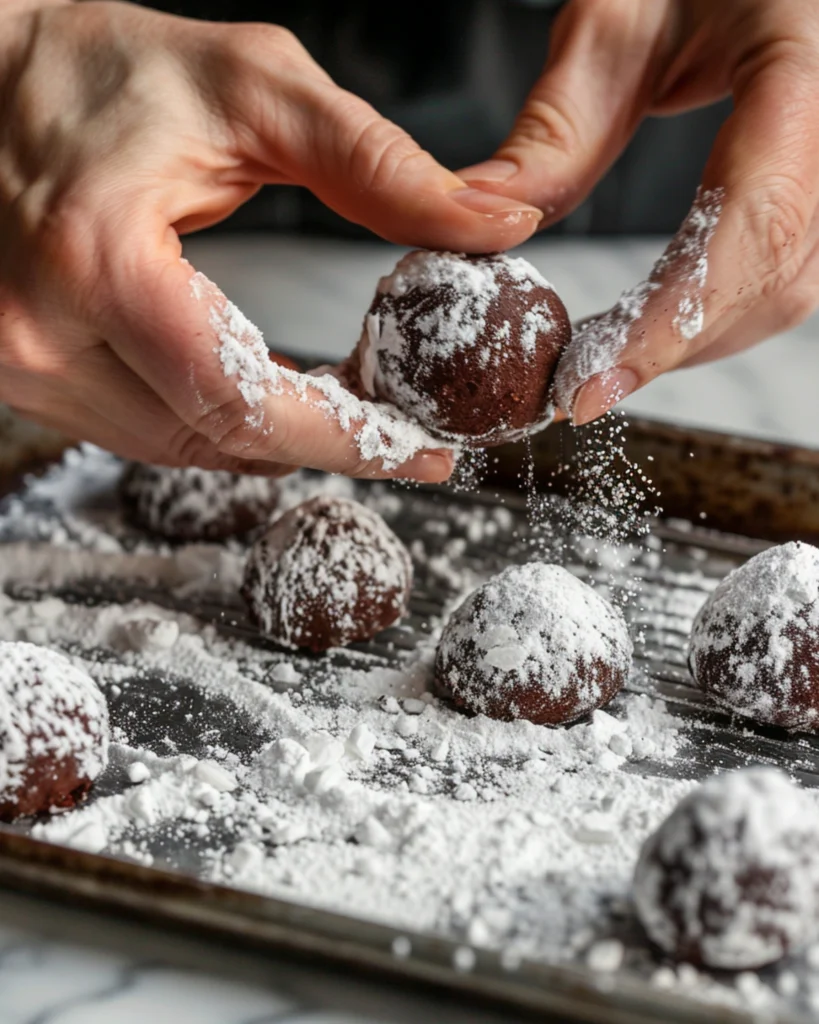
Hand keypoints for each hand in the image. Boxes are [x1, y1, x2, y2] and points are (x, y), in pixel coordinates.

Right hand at [0, 1, 543, 479]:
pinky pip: (145, 430)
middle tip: (400, 430)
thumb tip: (489, 223)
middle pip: (218, 443)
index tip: (423, 452)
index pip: (245, 400)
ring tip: (344, 408)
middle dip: (321, 442)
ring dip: (271, 436)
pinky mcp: (23, 377)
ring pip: (182, 449)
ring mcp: (22, 369)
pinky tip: (264, 394)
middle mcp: (41, 337)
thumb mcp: (247, 89)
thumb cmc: (92, 71)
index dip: (347, 438)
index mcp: (95, 261)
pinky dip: (216, 421)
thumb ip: (375, 165)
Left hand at [459, 0, 818, 423]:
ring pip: (791, 288)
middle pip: (778, 273)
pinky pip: (790, 271)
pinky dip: (715, 313)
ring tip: (606, 360)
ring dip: (693, 340)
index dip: (671, 320)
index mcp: (803, 60)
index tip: (589, 389)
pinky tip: (656, 324)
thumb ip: (558, 132)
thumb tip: (485, 225)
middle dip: (673, 344)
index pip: (753, 218)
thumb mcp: (613, 25)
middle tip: (579, 387)